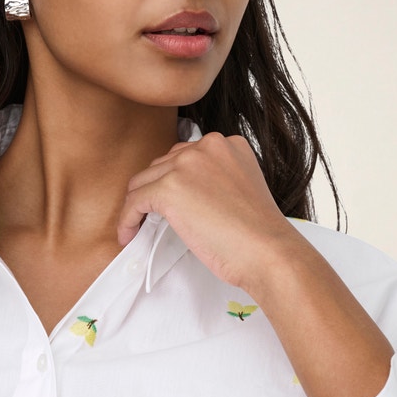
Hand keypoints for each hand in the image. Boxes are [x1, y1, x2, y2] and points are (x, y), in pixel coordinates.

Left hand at [119, 132, 392, 396]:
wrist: (269, 252)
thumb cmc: (260, 234)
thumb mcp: (242, 189)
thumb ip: (215, 179)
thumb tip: (184, 193)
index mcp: (228, 143)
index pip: (186, 156)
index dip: (176, 181)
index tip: (173, 204)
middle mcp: (206, 145)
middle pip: (162, 165)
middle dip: (157, 191)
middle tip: (154, 219)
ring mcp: (187, 164)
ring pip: (144, 181)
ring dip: (139, 205)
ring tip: (139, 227)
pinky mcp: (169, 188)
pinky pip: (134, 201)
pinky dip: (127, 219)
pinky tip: (129, 235)